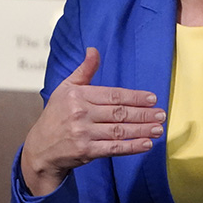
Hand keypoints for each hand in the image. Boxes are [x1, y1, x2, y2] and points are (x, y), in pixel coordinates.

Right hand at [20, 47, 164, 196]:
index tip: (153, 99)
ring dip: (142, 130)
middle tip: (162, 114)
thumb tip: (93, 50)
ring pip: (119, 131)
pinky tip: (146, 144)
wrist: (40, 148)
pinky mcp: (86, 152)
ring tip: (159, 128)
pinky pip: (113, 148)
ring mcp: (83, 134)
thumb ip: (83, 71)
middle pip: (119, 113)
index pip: (113, 95)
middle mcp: (80, 114)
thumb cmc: (56, 115)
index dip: (135, 97)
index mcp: (78, 96)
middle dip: (143, 114)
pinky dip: (132, 147)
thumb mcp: (65, 88)